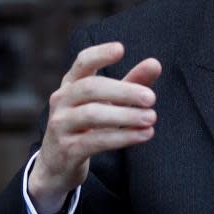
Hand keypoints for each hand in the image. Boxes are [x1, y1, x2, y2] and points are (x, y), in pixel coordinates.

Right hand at [28, 42, 159, 213]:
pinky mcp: (66, 150)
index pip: (82, 62)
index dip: (99, 54)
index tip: (121, 49)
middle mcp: (62, 100)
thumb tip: (155, 63)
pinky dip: (123, 137)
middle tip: (152, 98)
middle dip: (124, 91)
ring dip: (126, 116)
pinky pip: (95, 140)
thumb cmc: (88, 125)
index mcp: (72, 84)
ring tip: (151, 118)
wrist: (57, 165)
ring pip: (92, 114)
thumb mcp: (109, 102)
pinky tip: (145, 134)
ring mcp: (60, 125)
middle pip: (91, 87)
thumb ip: (132, 83)